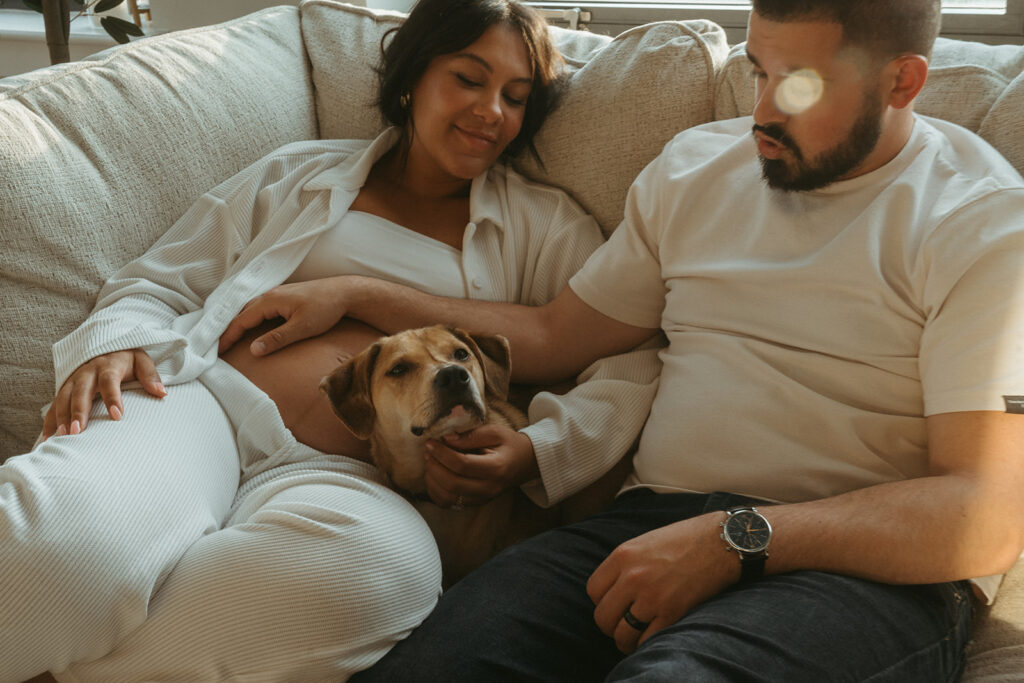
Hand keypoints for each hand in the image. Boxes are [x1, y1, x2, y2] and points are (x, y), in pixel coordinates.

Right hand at [42, 349, 165, 438]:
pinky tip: (49, 438)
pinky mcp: (65, 388)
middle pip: (81, 391)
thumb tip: (162, 393)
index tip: (117, 416)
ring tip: (63, 437)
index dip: (112, 398)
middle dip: (79, 411)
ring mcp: (73, 380)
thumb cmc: (127, 359)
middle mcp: (87, 372)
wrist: (106, 348)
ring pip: (64, 398)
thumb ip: (150, 375)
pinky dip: (50, 420)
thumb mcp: (142, 361)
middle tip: (79, 431)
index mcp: (108, 366)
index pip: (110, 381)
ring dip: (62, 417)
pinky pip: (54, 404)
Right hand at [217, 279, 347, 355]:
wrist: (345, 292)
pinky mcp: (284, 297)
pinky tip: (250, 326)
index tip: (217, 351)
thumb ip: (278, 339)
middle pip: (241, 313)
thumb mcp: (303, 328)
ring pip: (250, 309)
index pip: (241, 320)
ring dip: (238, 323)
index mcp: (270, 300)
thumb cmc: (326, 309)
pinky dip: (249, 318)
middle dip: (228, 330)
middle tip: (218, 348)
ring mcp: (277, 294)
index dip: (228, 336)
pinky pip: (259, 308)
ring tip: (229, 339)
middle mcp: (269, 294)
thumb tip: (253, 350)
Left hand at [423, 424, 540, 507]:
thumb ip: (470, 435)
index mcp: (496, 468)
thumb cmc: (509, 444)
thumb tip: (446, 438)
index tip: (431, 442)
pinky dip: (436, 492)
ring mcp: (482, 498)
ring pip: (448, 497)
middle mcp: (489, 487)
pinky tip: (434, 477)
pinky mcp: (476, 503)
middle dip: (434, 467)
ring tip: (430, 462)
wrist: (525, 462)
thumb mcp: (494, 432)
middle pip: (452, 484)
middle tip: (428, 452)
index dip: (442, 453)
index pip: (462, 464)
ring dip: (433, 480)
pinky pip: (449, 504)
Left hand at [586, 514, 739, 653]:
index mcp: (623, 555)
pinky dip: (645, 645)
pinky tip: (651, 637)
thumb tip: (612, 589)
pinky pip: (646, 641)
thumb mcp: (645, 542)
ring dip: (625, 640)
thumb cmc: (685, 539)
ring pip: (621, 634)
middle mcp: (632, 577)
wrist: (721, 541)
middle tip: (622, 623)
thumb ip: (625, 564)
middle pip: (603, 616)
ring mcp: (651, 597)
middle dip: (611, 624)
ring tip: (634, 636)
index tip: (614, 603)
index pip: (593, 591)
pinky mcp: (671, 613)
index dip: (602, 601)